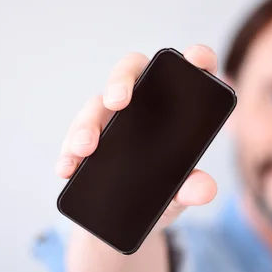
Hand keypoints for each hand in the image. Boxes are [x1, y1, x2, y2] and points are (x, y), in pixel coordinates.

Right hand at [56, 45, 218, 228]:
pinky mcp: (85, 140)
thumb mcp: (182, 193)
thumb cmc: (164, 190)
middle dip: (121, 81)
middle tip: (118, 102)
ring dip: (87, 124)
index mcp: (174, 103)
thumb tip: (203, 189)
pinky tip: (67, 168)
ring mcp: (109, 117)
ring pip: (95, 105)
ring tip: (85, 148)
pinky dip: (68, 153)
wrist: (132, 214)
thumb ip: (194, 188)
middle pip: (130, 72)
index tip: (196, 59)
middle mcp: (139, 100)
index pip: (188, 70)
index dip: (197, 57)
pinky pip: (72, 140)